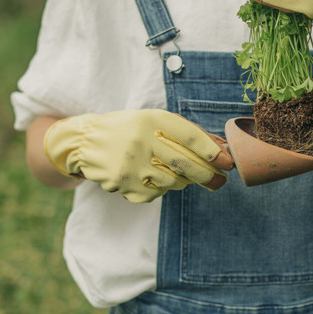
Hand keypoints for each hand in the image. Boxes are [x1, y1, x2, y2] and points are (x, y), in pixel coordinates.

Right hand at [44, 109, 233, 202]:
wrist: (86, 141)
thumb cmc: (130, 130)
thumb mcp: (154, 121)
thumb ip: (186, 132)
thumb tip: (221, 149)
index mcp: (151, 119)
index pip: (188, 135)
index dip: (211, 150)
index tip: (226, 161)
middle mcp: (140, 140)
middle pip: (184, 164)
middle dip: (207, 175)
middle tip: (220, 181)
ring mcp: (129, 164)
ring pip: (172, 182)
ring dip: (182, 182)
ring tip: (177, 174)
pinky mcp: (122, 184)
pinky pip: (154, 194)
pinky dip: (159, 189)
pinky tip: (149, 177)